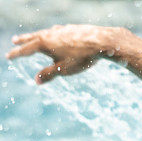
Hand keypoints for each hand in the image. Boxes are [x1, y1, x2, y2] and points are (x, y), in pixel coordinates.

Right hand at [6, 24, 124, 83]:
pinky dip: (52, 33)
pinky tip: (56, 34)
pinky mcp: (72, 29)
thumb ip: (49, 74)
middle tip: (14, 40)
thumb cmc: (82, 57)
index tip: (8, 57)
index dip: (16, 54)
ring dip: (37, 35)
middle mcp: (50, 34)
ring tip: (34, 37)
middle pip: (33, 38)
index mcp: (44, 44)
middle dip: (24, 40)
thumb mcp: (64, 70)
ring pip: (45, 33)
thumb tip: (36, 81)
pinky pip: (57, 31)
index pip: (26, 50)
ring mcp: (61, 30)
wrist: (102, 42)